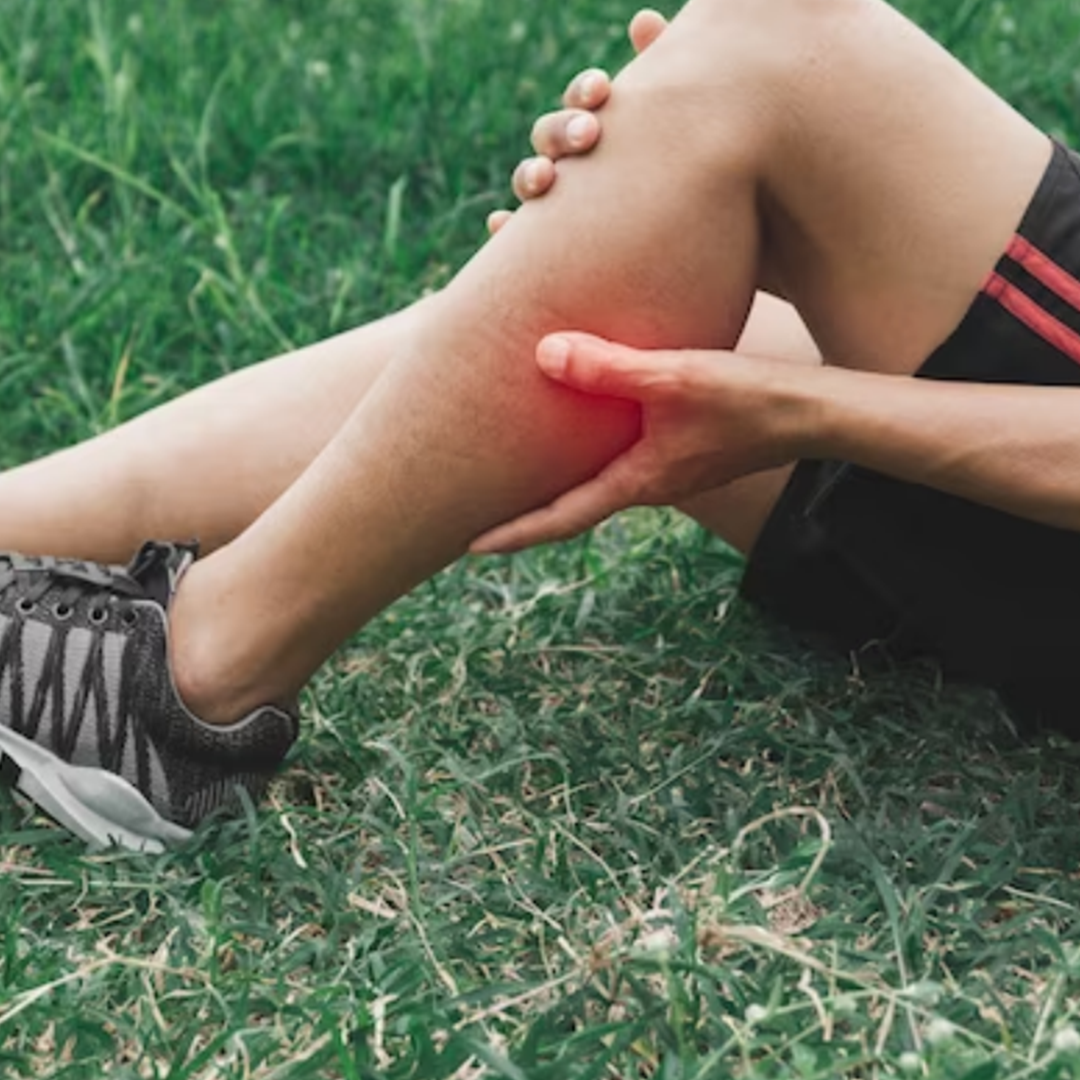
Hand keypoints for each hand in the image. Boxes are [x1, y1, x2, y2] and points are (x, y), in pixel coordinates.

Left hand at [471, 333, 813, 552]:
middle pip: (572, 504)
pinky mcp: (680, 446)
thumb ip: (610, 368)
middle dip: (525, 509)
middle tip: (474, 508)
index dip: (514, 533)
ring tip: (514, 465)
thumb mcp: (676, 378)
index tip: (468, 546)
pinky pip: (619, 452)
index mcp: (638, 481)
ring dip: (555, 476)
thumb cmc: (749, 399)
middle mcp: (646, 483)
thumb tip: (543, 355)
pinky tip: (580, 419)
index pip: (562, 518)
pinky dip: (587, 446)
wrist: (813, 412)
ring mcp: (664, 467)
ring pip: (594, 476)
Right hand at [486, 9, 668, 235]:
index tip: (603, 89)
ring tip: (546, 178)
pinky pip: (513, 239)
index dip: (586, 92)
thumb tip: (642, 20)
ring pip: (528, 183)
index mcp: (599, 126)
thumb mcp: (680, 128)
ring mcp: (554, 202)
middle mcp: (571, 161)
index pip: (582, 101)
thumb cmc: (682, 178)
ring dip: (530, 174)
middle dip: (563, 131)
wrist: (689, 244)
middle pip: (549, 136)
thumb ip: (664, 75)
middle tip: (589, 135)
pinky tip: (501, 223)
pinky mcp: (547, 247)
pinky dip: (503, 230)